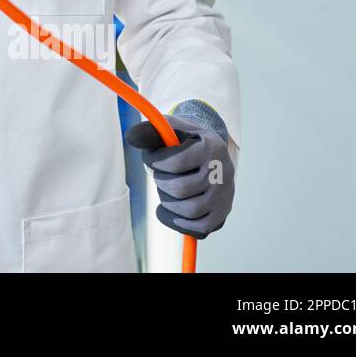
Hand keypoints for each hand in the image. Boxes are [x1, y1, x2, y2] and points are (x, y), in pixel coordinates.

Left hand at [124, 112, 234, 239]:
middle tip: (160, 176)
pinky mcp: (221, 213)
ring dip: (168, 202)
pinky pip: (200, 228)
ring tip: (166, 190)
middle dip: (161, 183)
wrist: (212, 154)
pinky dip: (179, 222)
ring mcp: (224, 195)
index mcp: (210, 147)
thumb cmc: (187, 141)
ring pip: (189, 211)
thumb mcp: (172, 128)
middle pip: (180, 189)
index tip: (152, 160)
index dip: (156, 163)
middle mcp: (222, 172)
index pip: (177, 162)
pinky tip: (170, 211)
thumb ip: (151, 131)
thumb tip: (131, 137)